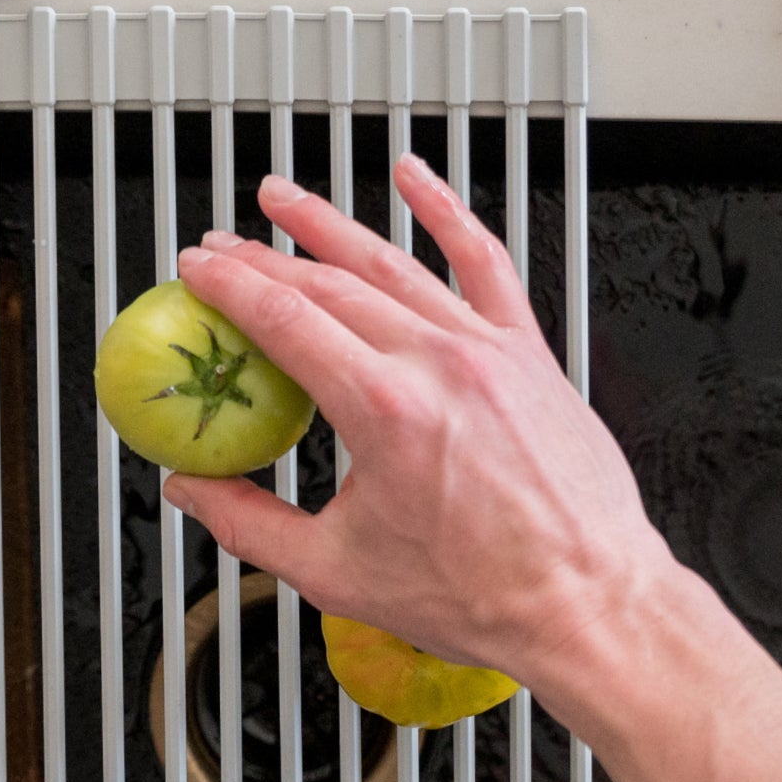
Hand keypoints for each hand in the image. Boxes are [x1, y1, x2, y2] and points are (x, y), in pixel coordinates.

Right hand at [164, 158, 675, 707]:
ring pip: (396, 263)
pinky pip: (485, 262)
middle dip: (265, 257)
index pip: (286, 319)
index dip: (230, 285)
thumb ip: (250, 527)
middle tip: (223, 246)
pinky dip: (447, 213)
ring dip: (331, 224)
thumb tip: (196, 496)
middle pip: (331, 284)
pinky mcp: (528, 354)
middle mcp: (439, 364)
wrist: (585, 603)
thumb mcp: (337, 572)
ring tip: (285, 199)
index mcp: (385, 411)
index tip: (198, 270)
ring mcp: (489, 350)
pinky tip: (416, 178)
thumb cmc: (485, 596)